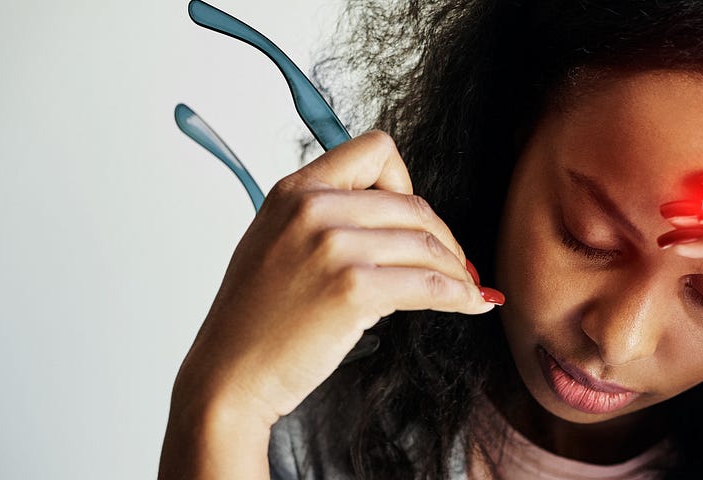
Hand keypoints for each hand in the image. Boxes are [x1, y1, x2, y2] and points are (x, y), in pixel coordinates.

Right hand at [172, 130, 502, 429]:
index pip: (375, 150)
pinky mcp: (353, 290)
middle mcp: (313, 209)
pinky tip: (472, 305)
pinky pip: (430, 285)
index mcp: (294, 190)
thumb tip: (396, 221)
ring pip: (427, 245)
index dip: (406, 181)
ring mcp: (333, 248)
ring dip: (457, 270)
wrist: (230, 374)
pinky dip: (460, 296)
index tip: (413, 218)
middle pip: (413, 205)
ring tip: (466, 288)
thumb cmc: (254, 320)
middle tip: (457, 265)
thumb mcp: (276, 241)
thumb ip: (324, 217)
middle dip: (444, 239)